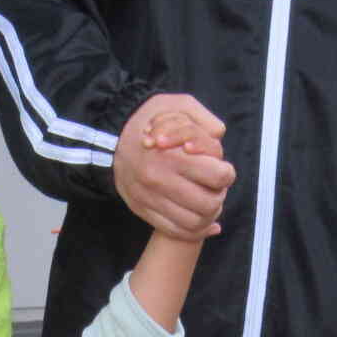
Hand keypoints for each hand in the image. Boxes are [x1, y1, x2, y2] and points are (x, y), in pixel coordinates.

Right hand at [115, 94, 234, 240]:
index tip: (222, 169)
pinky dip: (195, 231)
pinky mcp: (144, 210)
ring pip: (194, 223)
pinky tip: (205, 222)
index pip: (218, 176)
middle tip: (215, 187)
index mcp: (172, 156)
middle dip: (219, 196)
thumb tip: (219, 139)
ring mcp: (150, 199)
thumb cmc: (150, 120)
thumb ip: (204, 119)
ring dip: (209, 215)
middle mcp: (160, 181)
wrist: (110, 137)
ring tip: (207, 201)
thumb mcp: (179, 105)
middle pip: (209, 204)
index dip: (226, 173)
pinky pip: (175, 232)